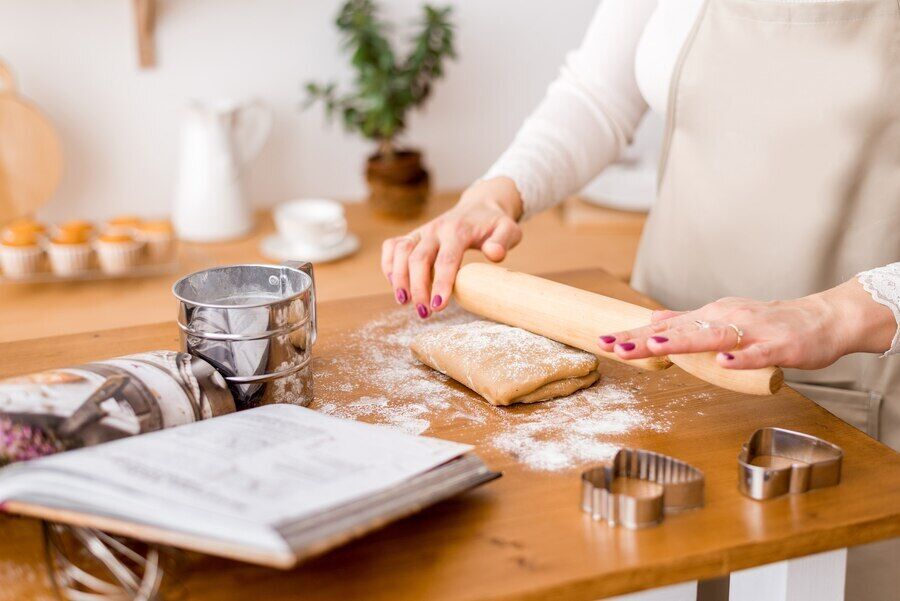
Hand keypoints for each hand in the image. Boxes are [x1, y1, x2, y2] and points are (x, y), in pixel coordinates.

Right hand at [381, 177, 523, 317]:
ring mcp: (422, 231)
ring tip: (404, 302)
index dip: (440, 283)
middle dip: (417, 288)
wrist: (480, 205)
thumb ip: (503, 241)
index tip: (439, 307)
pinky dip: (388, 265)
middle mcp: (436, 229)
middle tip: (424, 313)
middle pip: (418, 258)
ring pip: (400, 251)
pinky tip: (395, 284)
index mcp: (459, 230)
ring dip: (398, 278)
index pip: (446, 259)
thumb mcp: (509, 229)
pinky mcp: (414, 234)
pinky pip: (392, 246)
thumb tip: (494, 254)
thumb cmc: (494, 223)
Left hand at [597, 279, 895, 369]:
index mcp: (710, 315)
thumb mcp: (724, 318)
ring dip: (682, 342)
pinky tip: (722, 363)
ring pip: (712, 337)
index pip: (665, 326)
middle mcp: (725, 318)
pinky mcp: (778, 346)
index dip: (634, 334)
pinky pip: (757, 353)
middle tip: (613, 345)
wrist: (823, 320)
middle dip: (644, 339)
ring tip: (653, 346)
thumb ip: (689, 322)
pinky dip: (740, 358)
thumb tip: (653, 318)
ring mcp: (751, 331)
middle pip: (679, 330)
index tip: (604, 341)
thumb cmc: (771, 324)